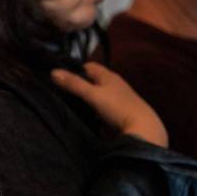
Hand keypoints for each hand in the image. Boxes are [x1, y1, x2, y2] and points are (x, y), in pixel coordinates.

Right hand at [51, 62, 167, 146]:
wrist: (143, 128)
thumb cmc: (118, 108)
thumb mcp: (92, 95)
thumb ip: (74, 84)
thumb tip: (53, 71)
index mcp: (109, 76)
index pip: (89, 66)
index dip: (76, 69)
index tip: (62, 77)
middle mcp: (115, 84)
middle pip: (94, 81)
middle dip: (81, 84)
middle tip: (64, 92)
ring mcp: (119, 99)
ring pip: (99, 95)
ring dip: (88, 98)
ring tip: (73, 105)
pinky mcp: (121, 113)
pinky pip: (104, 108)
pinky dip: (95, 110)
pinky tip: (88, 117)